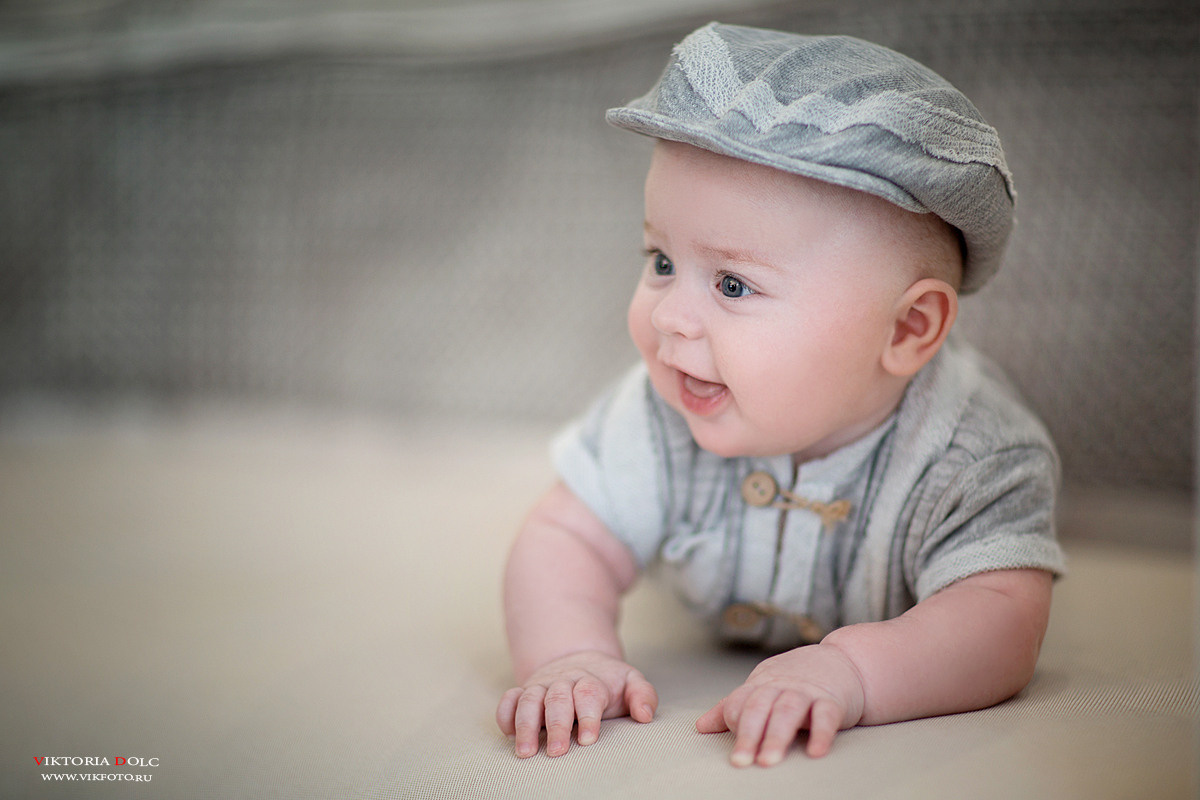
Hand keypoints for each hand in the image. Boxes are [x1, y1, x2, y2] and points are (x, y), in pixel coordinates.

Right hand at [496, 650, 657, 757]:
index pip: (588, 694)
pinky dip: (505, 714)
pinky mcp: (524, 691)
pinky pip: (509, 699)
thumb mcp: (631, 682)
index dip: (588, 716)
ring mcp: (541, 686)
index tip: (588, 740)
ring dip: (525, 724)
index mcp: (591, 681)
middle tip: (557, 752)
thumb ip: (643, 695)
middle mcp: (563, 682)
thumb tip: (646, 715)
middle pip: (557, 699)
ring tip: (526, 752)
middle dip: (556, 725)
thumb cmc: (609, 682)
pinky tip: (509, 734)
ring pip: (528, 700)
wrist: (580, 659)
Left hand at [696, 643, 865, 765]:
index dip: (733, 722)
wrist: (842, 661)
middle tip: (742, 761)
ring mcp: (807, 691)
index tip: (730, 748)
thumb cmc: (796, 680)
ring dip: (777, 736)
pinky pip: (826, 715)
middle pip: (760, 707)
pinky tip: (814, 752)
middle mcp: (781, 686)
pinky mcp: (833, 700)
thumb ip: (733, 708)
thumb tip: (700, 727)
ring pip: (788, 711)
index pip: (740, 701)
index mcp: (761, 684)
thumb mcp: (762, 689)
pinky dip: (821, 733)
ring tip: (768, 760)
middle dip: (749, 735)